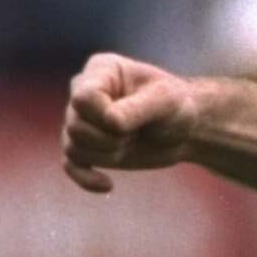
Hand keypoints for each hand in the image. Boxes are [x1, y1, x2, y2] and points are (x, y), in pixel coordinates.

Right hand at [62, 52, 206, 190]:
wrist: (185, 129)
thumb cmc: (176, 105)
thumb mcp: (166, 100)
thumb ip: (138, 108)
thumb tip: (110, 122)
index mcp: (100, 70)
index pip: (82, 98)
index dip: (105, 116)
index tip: (133, 122)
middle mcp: (83, 93)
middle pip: (76, 127)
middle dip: (111, 138)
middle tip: (137, 131)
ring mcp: (82, 121)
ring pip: (73, 147)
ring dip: (109, 154)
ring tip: (132, 141)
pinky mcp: (87, 147)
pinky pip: (71, 166)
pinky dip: (85, 179)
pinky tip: (108, 186)